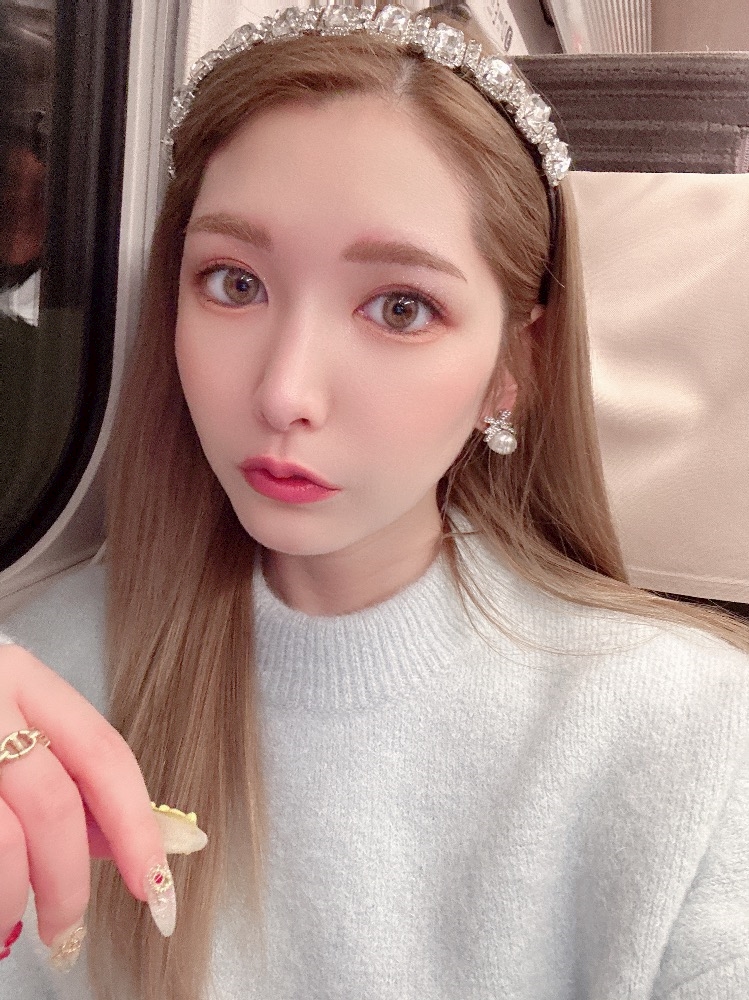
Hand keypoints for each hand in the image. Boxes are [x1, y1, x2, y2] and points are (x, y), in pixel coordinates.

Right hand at [0, 644, 174, 966]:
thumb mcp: (16, 723)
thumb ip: (69, 774)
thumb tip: (125, 845)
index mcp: (24, 680)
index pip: (104, 754)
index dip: (137, 827)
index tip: (154, 884)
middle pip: (54, 805)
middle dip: (69, 881)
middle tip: (67, 929)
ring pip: (4, 843)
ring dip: (13, 899)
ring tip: (9, 923)